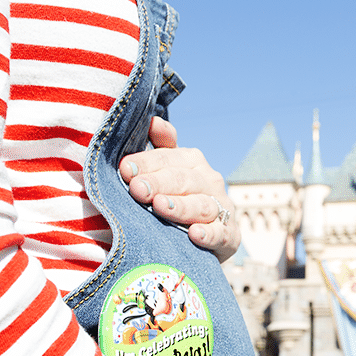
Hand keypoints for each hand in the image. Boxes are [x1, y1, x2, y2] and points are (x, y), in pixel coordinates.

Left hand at [120, 117, 239, 262]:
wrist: (203, 235)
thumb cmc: (176, 195)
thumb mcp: (166, 168)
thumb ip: (160, 145)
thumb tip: (152, 121)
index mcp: (192, 161)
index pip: (169, 158)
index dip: (147, 163)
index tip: (125, 169)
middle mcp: (210, 181)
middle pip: (184, 180)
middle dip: (160, 183)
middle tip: (137, 189)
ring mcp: (221, 208)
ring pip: (202, 205)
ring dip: (181, 206)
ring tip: (160, 206)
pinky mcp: (230, 235)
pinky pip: (221, 233)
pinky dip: (210, 234)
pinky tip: (195, 234)